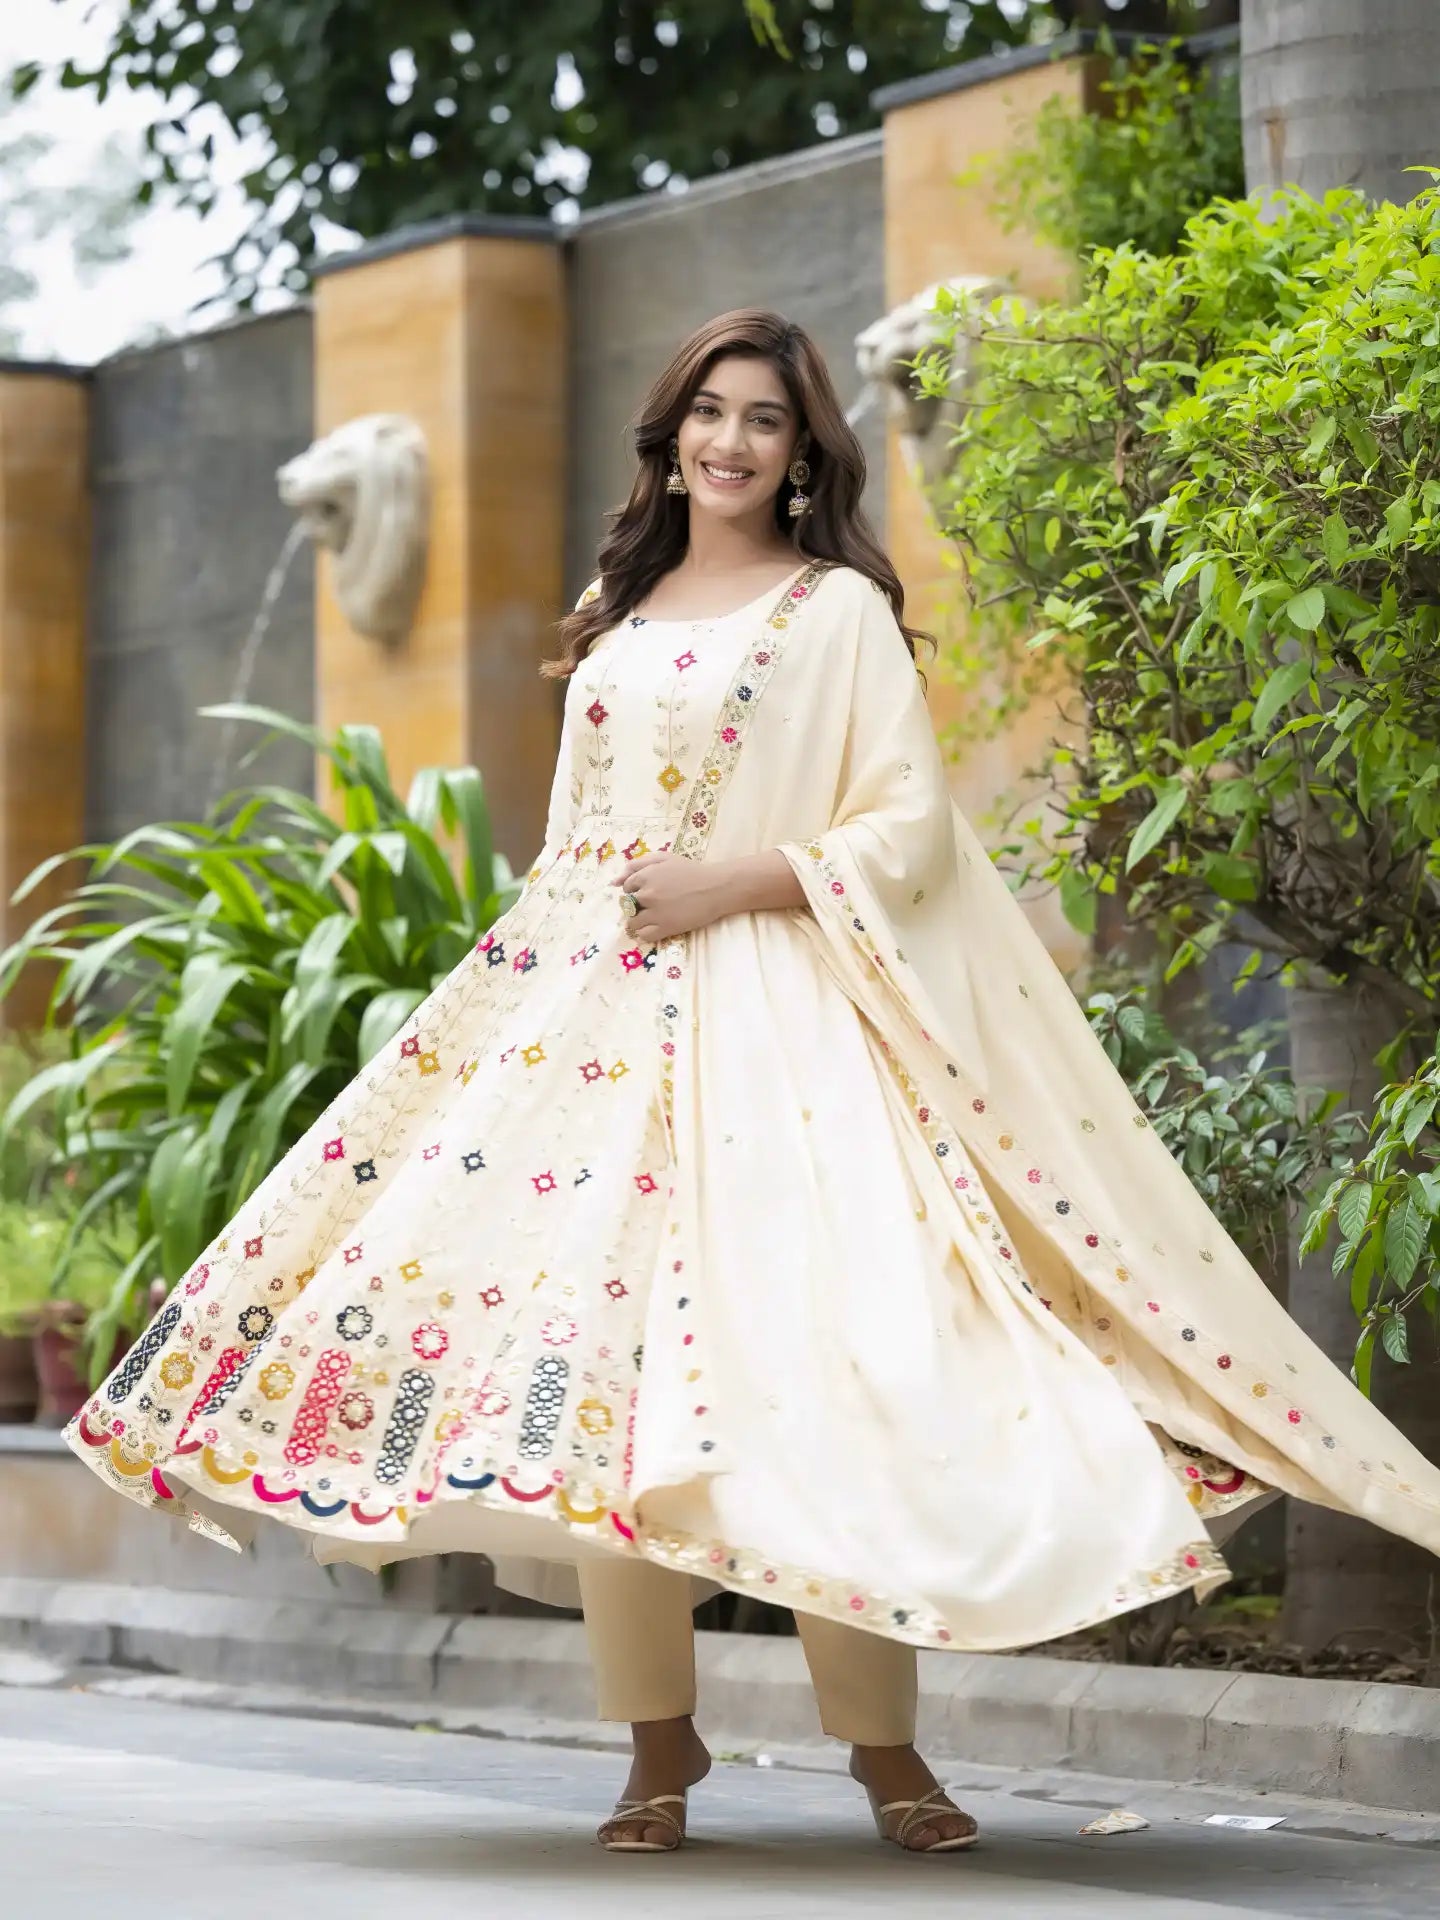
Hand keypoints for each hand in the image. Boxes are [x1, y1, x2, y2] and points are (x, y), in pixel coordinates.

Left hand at [611, 851, 731, 943]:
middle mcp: (646, 894)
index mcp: (645, 876)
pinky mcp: (665, 927)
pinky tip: (654, 928)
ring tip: (651, 919)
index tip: (647, 892)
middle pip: (627, 905)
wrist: (716, 888)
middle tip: (652, 905)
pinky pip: (643, 936)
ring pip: (632, 923)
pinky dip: (644, 934)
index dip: (634, 890)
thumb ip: (637, 864)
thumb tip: (613, 882)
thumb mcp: (664, 858)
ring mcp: (655, 912)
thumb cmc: (692, 870)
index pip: (626, 887)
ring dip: (637, 922)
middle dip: (635, 906)